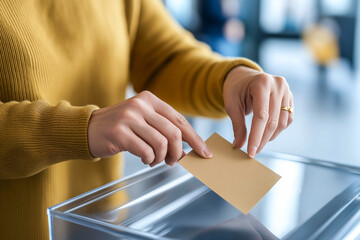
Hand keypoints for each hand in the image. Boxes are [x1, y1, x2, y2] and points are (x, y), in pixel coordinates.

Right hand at [88, 91, 211, 166]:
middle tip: (173, 161)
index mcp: (150, 100)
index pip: (179, 120)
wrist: (88, 129)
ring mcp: (129, 117)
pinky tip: (145, 159)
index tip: (205, 153)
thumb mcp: (143, 122)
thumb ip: (164, 132)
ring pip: (161, 143)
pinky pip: (146, 151)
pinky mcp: (119, 132)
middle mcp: (140, 105)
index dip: (194, 138)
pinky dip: (149, 159)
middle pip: (173, 133)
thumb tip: (186, 151)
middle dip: (177, 152)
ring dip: (161, 158)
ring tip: (154, 160)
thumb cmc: (120, 128)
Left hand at [223, 66, 293, 157]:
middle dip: (262, 140)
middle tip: (253, 152)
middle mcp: (278, 85)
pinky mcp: (290, 97)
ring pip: (282, 122)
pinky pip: (288, 118)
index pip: (261, 116)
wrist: (243, 77)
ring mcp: (287, 90)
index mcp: (261, 83)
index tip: (251, 152)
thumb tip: (239, 146)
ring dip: (270, 136)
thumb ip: (237, 125)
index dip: (256, 136)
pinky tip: (267, 133)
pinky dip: (278, 129)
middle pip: (272, 120)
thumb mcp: (231, 105)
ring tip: (259, 143)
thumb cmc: (235, 89)